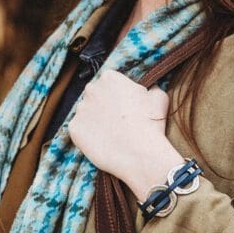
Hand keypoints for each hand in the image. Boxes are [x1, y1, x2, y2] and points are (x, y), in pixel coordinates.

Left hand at [68, 70, 183, 199]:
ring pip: (86, 114)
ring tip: (110, 136)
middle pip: (94, 96)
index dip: (118, 97)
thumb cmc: (151, 126)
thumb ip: (150, 89)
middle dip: (103, 107)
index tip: (124, 109)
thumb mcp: (159, 98)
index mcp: (110, 78)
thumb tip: (148, 91)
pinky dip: (87, 137)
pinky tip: (102, 144)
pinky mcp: (74, 129)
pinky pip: (78, 131)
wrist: (140, 155)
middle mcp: (91, 89)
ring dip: (94, 122)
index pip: (109, 84)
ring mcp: (80, 109)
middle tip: (116, 123)